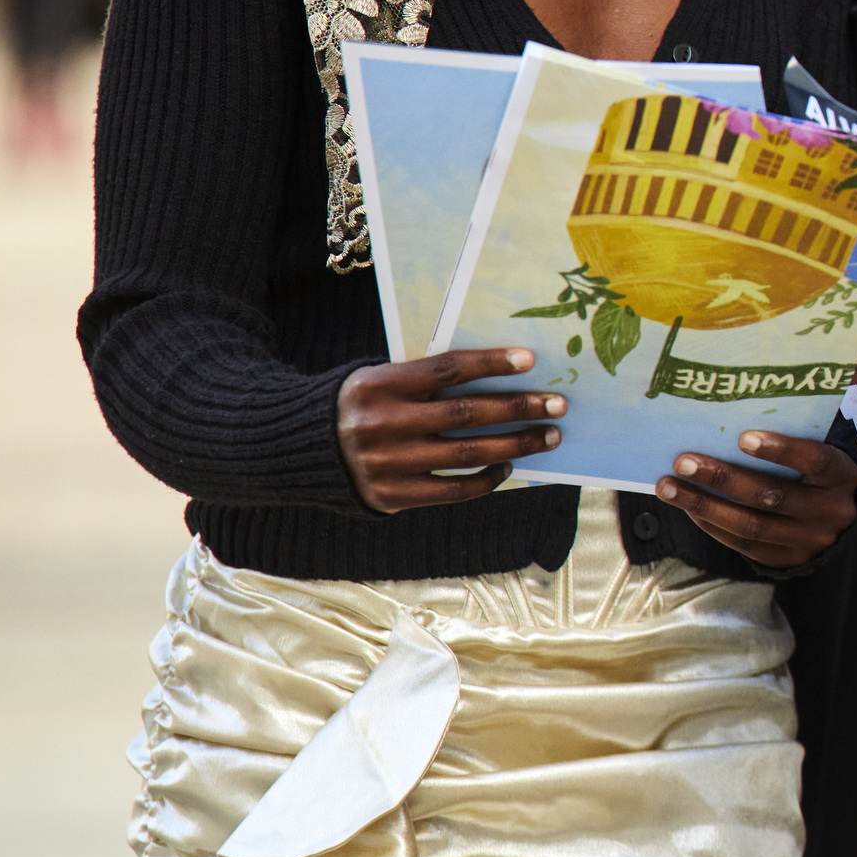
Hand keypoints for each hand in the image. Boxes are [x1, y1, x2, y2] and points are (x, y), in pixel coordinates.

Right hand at [335, 347, 564, 511]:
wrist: (297, 450)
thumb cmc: (359, 406)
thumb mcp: (378, 380)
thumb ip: (423, 380)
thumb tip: (496, 377)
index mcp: (378, 385)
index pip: (447, 370)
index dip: (491, 363)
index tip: (531, 360)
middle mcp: (381, 425)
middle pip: (466, 414)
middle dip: (519, 408)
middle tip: (558, 404)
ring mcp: (386, 464)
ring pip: (467, 454)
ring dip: (516, 444)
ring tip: (548, 436)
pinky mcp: (391, 496)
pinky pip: (452, 490)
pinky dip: (486, 479)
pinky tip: (509, 465)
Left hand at [657, 428, 856, 570]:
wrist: (842, 523)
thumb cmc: (819, 476)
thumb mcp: (821, 455)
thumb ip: (791, 443)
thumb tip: (730, 428)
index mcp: (842, 477)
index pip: (815, 461)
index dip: (781, 450)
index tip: (742, 437)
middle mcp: (830, 512)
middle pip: (771, 496)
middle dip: (722, 478)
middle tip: (683, 462)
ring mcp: (809, 541)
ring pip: (751, 525)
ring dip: (704, 504)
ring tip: (669, 487)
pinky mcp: (787, 560)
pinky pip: (744, 544)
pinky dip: (712, 524)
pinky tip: (689, 507)